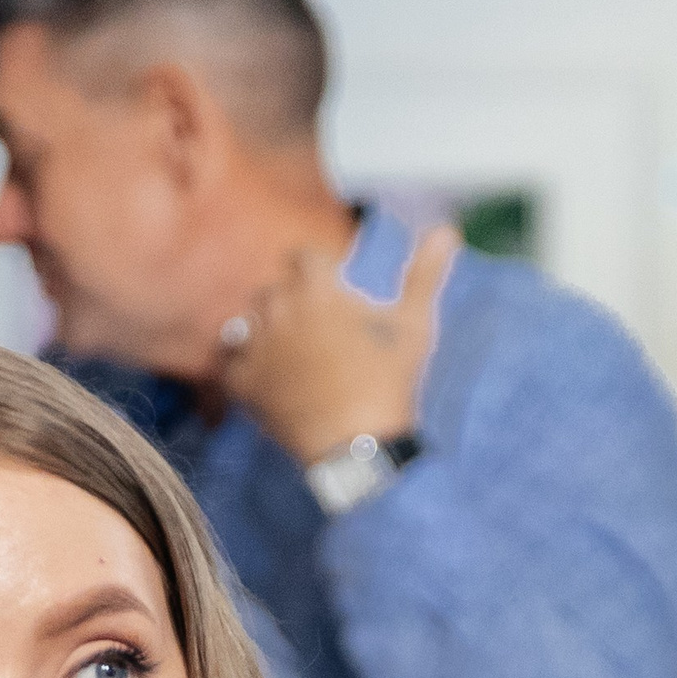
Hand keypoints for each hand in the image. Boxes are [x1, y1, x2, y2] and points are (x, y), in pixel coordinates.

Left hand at [219, 225, 455, 470]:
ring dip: (265, 328)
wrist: (358, 446)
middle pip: (274, 288)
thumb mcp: (414, 325)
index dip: (318, 272)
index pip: (304, 257)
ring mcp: (257, 347)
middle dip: (292, 300)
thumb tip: (448, 231)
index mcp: (316, 289)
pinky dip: (241, 363)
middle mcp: (279, 310)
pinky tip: (260, 371)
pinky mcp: (243, 383)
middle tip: (315, 327)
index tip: (332, 289)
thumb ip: (424, 274)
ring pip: (248, 320)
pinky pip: (228, 361)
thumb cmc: (389, 382)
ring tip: (289, 350)